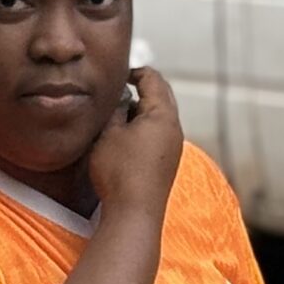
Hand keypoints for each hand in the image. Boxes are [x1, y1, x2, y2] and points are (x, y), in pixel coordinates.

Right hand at [88, 65, 182, 218]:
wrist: (134, 212)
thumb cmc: (120, 171)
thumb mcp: (108, 133)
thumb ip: (115, 110)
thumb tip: (121, 99)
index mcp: (163, 114)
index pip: (153, 79)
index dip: (134, 71)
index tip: (116, 73)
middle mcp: (174, 128)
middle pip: (162, 95)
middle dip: (141, 88)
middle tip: (118, 88)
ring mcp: (173, 145)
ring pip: (160, 115)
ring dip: (141, 109)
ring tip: (118, 113)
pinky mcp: (168, 160)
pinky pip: (159, 132)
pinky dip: (144, 126)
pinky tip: (125, 135)